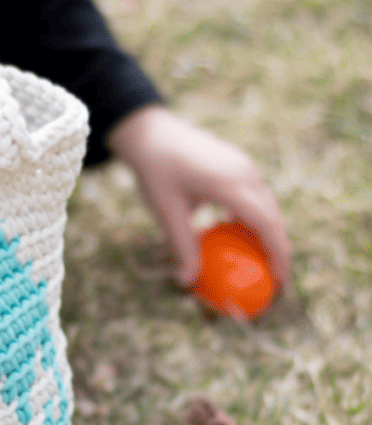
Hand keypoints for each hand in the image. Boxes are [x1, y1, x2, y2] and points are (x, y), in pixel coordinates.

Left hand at [107, 105, 291, 287]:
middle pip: (274, 217)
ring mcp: (245, 166)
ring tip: (264, 264)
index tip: (280, 282)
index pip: (267, 225)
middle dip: (280, 250)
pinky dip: (256, 220)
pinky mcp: (239, 165)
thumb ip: (181, 245)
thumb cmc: (155, 171)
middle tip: (275, 283)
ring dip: (269, 235)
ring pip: (267, 206)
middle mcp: (245, 173)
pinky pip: (256, 197)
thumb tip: (188, 281)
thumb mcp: (166, 211)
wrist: (151, 133)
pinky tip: (244, 240)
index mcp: (231, 184)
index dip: (279, 255)